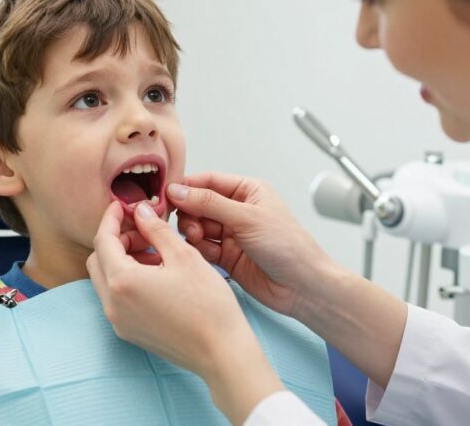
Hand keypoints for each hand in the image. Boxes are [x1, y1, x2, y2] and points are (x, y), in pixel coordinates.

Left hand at [87, 201, 284, 424]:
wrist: (221, 351)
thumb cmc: (207, 304)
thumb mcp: (183, 256)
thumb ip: (156, 229)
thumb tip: (140, 211)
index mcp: (121, 281)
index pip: (102, 240)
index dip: (111, 218)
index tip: (123, 206)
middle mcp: (112, 304)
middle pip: (98, 260)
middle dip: (117, 240)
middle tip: (144, 232)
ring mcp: (118, 322)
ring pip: (106, 280)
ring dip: (122, 260)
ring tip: (157, 254)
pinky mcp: (129, 332)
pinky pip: (117, 299)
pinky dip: (127, 281)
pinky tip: (157, 276)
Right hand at [170, 172, 334, 318]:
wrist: (302, 286)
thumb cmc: (288, 246)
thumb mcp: (247, 218)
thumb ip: (209, 203)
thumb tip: (178, 190)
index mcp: (248, 191)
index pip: (208, 181)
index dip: (186, 187)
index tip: (167, 196)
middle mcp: (238, 210)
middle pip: (197, 205)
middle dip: (189, 214)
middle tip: (191, 227)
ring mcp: (231, 234)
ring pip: (197, 227)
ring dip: (193, 233)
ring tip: (199, 240)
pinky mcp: (226, 256)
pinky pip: (202, 247)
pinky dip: (200, 250)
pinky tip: (208, 255)